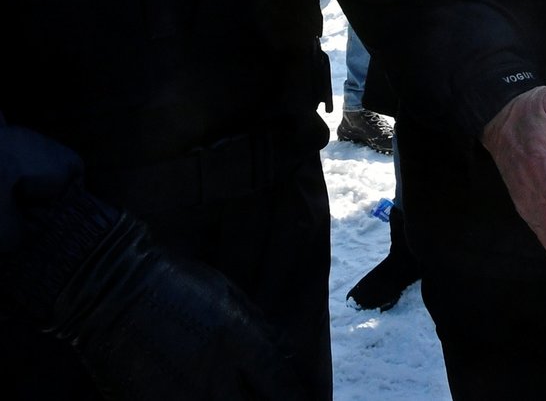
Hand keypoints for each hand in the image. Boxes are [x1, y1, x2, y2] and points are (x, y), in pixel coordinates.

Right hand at [52, 214, 305, 400]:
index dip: (298, 396)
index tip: (307, 399)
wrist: (113, 290)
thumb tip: (285, 356)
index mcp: (236, 340)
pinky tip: (212, 399)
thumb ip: (257, 327)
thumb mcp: (226, 293)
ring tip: (241, 396)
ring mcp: (183, 397)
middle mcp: (214, 375)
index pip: (281, 384)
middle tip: (278, 400)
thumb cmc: (174, 281)